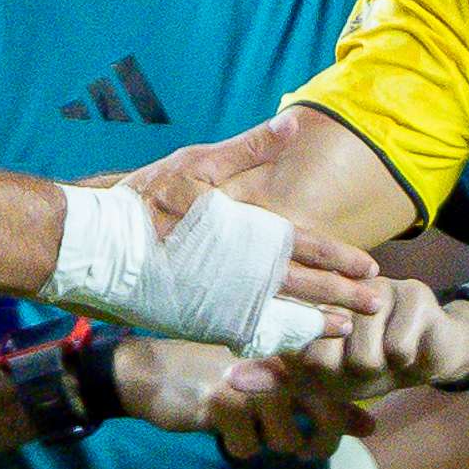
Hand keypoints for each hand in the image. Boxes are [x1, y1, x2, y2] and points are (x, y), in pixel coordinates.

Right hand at [123, 337, 378, 461]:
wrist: (150, 371)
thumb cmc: (216, 374)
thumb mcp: (272, 384)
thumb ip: (321, 401)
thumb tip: (369, 426)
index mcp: (293, 351)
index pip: (341, 390)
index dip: (338, 422)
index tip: (319, 436)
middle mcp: (280, 360)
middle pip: (328, 413)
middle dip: (319, 444)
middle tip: (303, 452)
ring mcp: (254, 379)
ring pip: (288, 438)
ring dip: (269, 444)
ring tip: (248, 428)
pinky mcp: (225, 401)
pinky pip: (250, 447)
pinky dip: (238, 447)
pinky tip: (222, 428)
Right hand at [125, 115, 382, 329]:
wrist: (91, 246)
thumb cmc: (142, 199)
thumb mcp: (196, 163)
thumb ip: (249, 149)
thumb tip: (293, 123)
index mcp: (244, 230)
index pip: (305, 244)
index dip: (339, 257)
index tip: (369, 266)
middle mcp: (239, 270)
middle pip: (303, 284)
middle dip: (342, 295)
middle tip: (377, 304)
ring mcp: (220, 301)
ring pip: (281, 315)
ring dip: (315, 322)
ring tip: (346, 328)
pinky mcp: (200, 322)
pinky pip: (247, 333)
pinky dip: (274, 339)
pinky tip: (293, 345)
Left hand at [299, 277, 468, 394]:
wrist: (432, 352)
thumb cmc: (371, 364)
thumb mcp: (324, 376)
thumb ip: (282, 376)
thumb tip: (234, 379)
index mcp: (311, 304)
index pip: (294, 352)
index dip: (318, 374)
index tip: (336, 371)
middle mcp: (338, 288)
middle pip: (324, 360)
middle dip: (348, 376)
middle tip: (366, 365)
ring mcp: (375, 287)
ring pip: (363, 357)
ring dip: (380, 370)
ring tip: (389, 357)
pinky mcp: (413, 293)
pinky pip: (397, 349)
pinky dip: (405, 363)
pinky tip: (411, 350)